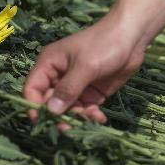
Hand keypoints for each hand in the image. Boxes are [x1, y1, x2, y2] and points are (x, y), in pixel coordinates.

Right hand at [23, 0, 164, 124]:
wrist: (132, 36)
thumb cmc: (104, 44)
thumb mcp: (85, 66)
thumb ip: (68, 89)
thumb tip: (51, 112)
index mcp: (49, 65)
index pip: (32, 89)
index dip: (34, 106)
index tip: (42, 122)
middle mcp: (58, 77)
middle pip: (49, 103)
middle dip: (58, 116)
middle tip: (69, 128)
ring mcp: (75, 85)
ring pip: (67, 109)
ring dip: (77, 118)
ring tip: (92, 119)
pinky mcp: (90, 93)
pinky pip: (84, 110)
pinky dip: (90, 116)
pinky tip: (99, 118)